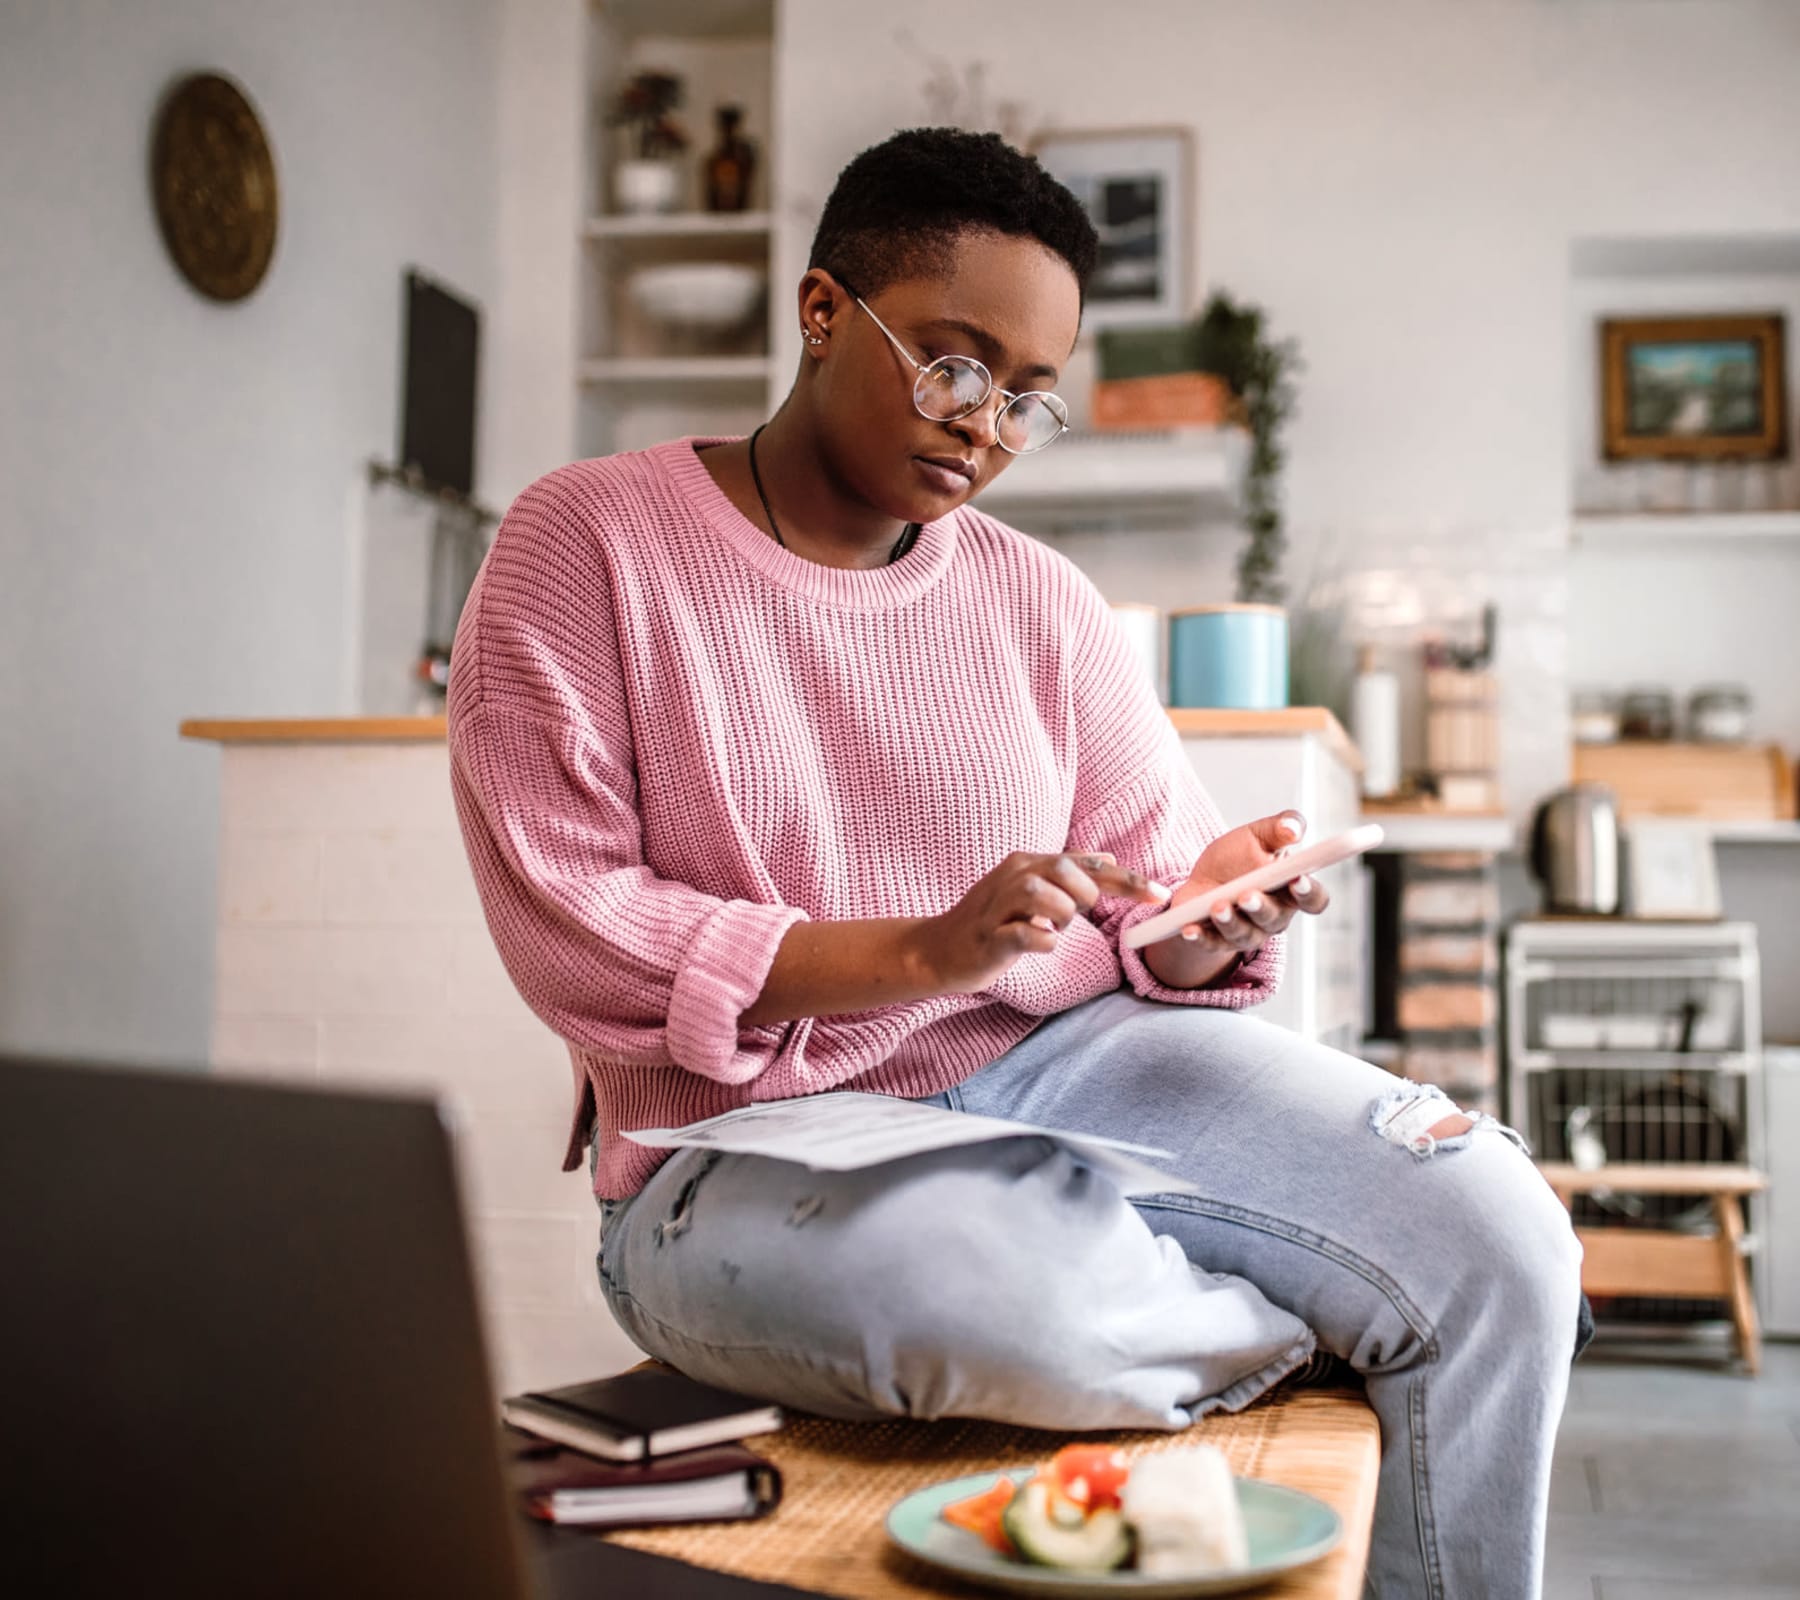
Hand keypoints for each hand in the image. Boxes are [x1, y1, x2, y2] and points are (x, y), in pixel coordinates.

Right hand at [912, 851, 1162, 995]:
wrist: (938, 949)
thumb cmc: (991, 921)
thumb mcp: (1030, 890)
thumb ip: (1068, 874)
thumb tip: (1108, 857)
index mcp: (1027, 863)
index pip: (1086, 864)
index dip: (1127, 879)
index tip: (1159, 895)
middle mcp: (1012, 877)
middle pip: (1063, 869)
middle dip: (1084, 894)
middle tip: (1077, 915)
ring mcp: (997, 907)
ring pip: (1042, 896)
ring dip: (1061, 915)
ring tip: (1053, 928)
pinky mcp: (988, 938)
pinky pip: (1022, 934)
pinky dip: (1040, 941)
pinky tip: (1041, 944)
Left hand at [1164, 811, 1331, 958]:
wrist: (1205, 879)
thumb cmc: (1240, 858)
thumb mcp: (1258, 835)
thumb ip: (1281, 827)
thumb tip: (1293, 829)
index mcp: (1291, 891)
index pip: (1314, 899)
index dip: (1309, 892)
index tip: (1298, 878)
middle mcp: (1274, 917)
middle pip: (1274, 919)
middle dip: (1260, 907)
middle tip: (1246, 895)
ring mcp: (1247, 933)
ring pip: (1243, 934)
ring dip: (1230, 921)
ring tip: (1218, 906)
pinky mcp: (1218, 941)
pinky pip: (1211, 943)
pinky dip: (1200, 937)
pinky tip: (1189, 929)